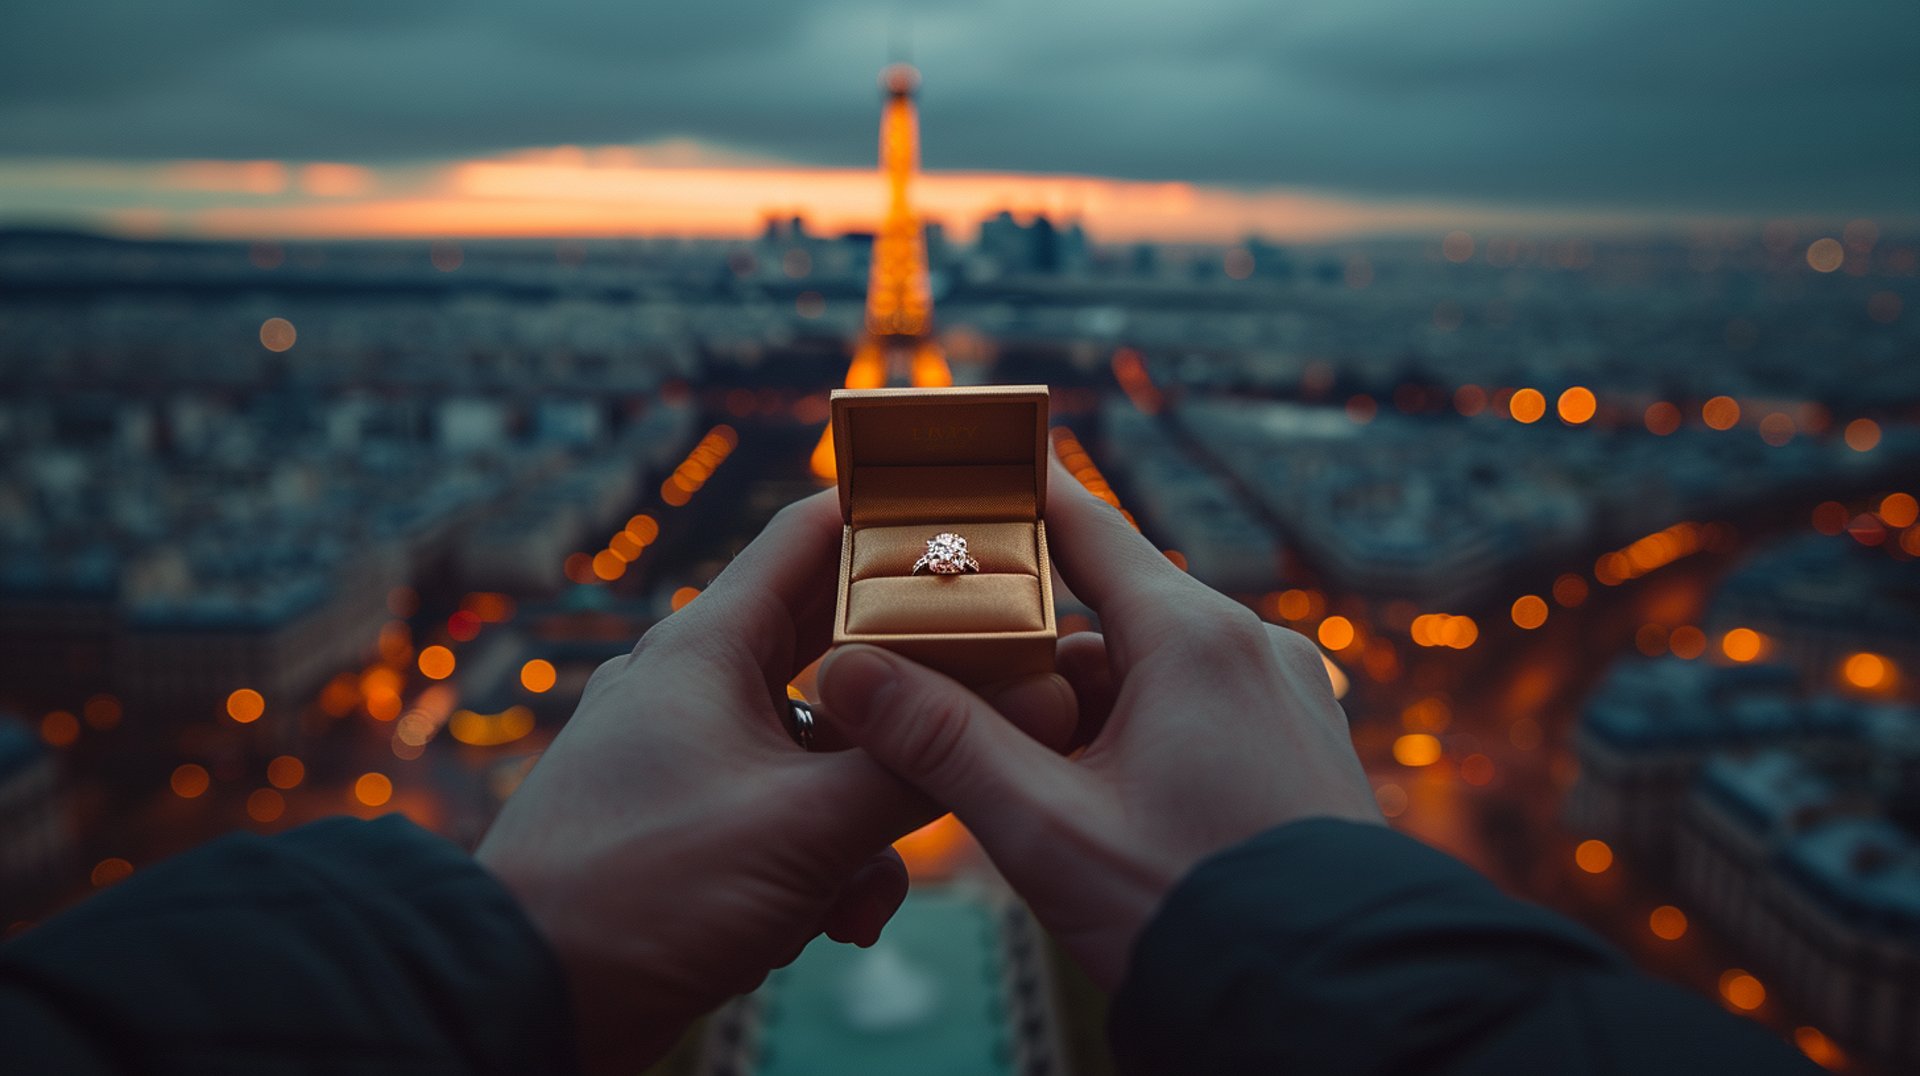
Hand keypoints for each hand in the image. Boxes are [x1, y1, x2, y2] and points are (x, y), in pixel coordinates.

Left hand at [476, 490, 1075, 1072]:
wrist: (526, 1000)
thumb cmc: (645, 890)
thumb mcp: (808, 827)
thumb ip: (919, 766)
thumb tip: (1029, 710)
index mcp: (708, 646)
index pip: (809, 535)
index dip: (892, 518)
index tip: (975, 526)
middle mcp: (695, 685)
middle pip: (831, 648)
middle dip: (905, 699)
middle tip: (983, 708)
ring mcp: (687, 754)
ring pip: (818, 750)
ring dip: (863, 816)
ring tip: (866, 889)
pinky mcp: (687, 823)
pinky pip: (781, 813)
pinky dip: (817, 861)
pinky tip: (828, 924)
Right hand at [817, 464, 1381, 989]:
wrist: (1328, 1002)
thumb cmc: (1189, 911)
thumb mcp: (1044, 828)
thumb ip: (942, 740)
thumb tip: (846, 672)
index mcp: (1194, 637)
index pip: (1086, 526)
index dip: (1016, 492)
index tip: (961, 461)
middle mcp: (1252, 645)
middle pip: (1108, 613)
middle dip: (1030, 650)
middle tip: (958, 688)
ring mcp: (1285, 694)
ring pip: (1150, 669)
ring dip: (1084, 708)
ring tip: (1034, 782)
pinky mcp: (1301, 743)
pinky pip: (1199, 707)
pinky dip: (1139, 733)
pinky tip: (1103, 801)